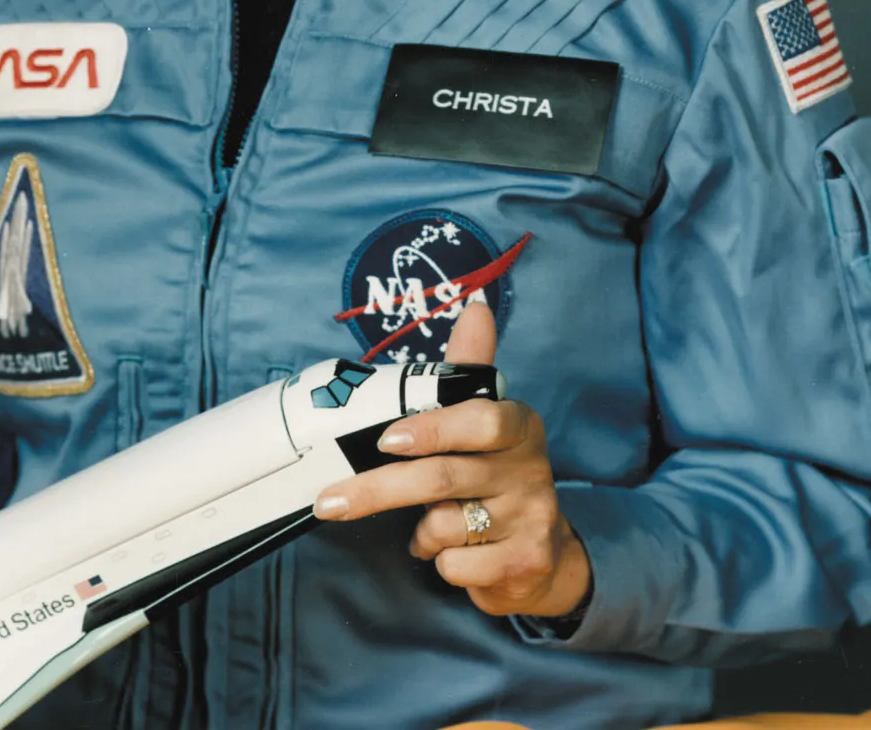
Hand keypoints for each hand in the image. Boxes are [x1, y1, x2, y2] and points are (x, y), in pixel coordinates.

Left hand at [312, 301, 590, 620]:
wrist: (542, 551)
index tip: (384, 440)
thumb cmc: (495, 474)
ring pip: (446, 526)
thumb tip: (476, 304)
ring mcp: (532, 518)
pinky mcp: (526, 563)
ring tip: (427, 527)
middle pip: (444, 477)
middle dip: (379, 490)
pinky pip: (457, 566)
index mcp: (518, 425)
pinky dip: (439, 562)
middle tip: (329, 501)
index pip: (481, 419)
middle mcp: (531, 469)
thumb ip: (469, 367)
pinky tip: (453, 552)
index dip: (432, 429)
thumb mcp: (483, 420)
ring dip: (421, 532)